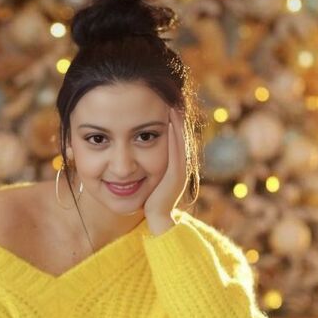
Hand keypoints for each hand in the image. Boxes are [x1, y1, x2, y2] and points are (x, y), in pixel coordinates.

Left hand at [143, 107, 188, 221]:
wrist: (158, 220)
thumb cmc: (150, 202)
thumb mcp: (149, 180)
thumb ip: (147, 167)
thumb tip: (136, 158)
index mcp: (175, 166)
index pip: (175, 139)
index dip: (173, 122)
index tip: (166, 104)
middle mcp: (180, 165)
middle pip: (180, 135)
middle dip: (176, 116)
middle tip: (171, 97)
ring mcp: (180, 169)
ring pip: (180, 139)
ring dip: (177, 121)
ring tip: (171, 102)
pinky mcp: (176, 173)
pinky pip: (176, 149)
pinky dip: (175, 133)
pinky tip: (170, 120)